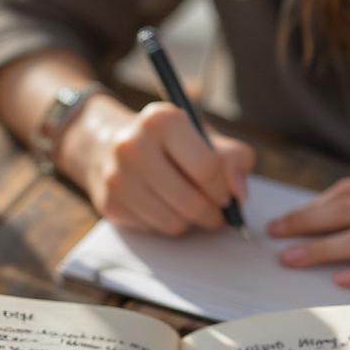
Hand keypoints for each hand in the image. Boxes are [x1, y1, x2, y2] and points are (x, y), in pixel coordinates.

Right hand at [59, 96, 254, 234]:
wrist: (110, 145)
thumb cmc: (170, 143)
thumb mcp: (206, 138)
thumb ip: (234, 160)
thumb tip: (239, 195)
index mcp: (161, 120)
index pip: (207, 168)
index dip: (224, 189)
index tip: (226, 195)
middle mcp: (132, 145)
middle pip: (191, 202)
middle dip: (212, 214)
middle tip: (216, 212)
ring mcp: (116, 177)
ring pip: (173, 222)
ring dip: (190, 222)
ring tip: (191, 208)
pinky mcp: (109, 203)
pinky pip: (153, 229)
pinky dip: (166, 224)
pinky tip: (165, 206)